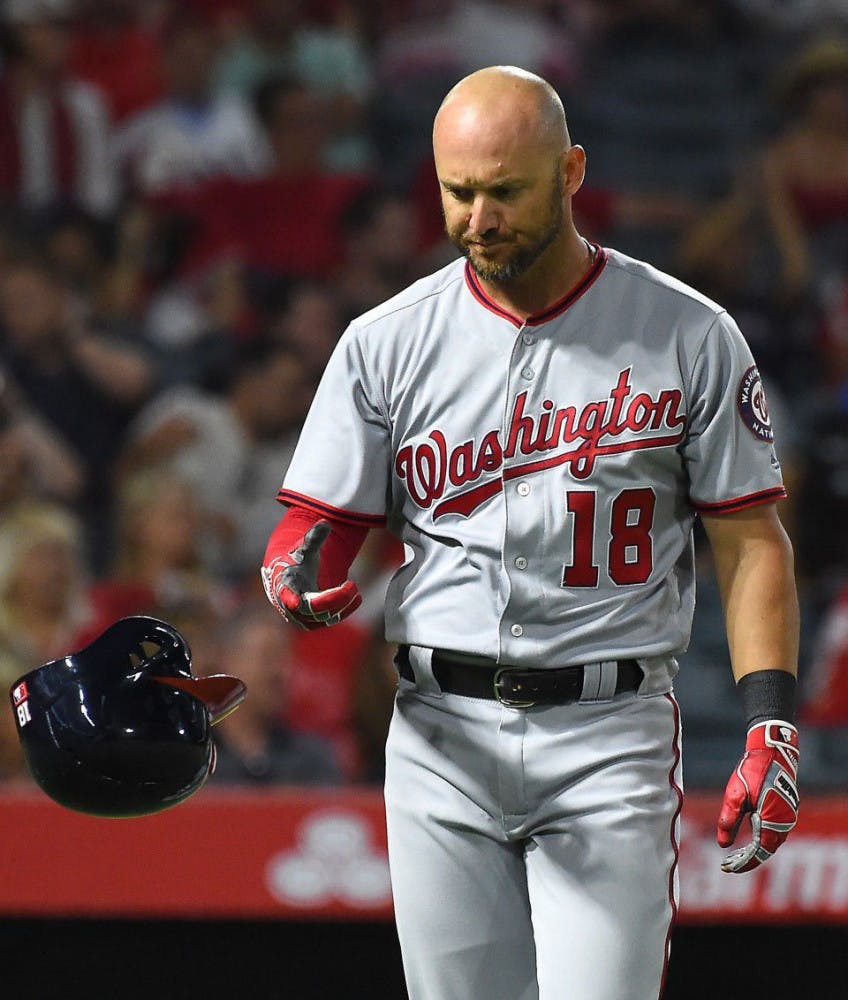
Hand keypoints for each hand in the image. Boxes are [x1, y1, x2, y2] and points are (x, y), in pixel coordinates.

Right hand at [261, 520, 360, 629]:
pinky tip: (355, 598)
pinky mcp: (314, 621)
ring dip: (342, 606)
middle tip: (352, 585)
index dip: (290, 599)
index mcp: (285, 586)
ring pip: (324, 617)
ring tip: (356, 592)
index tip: (295, 602)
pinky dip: (344, 611)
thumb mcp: (304, 548)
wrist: (291, 576)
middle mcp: (291, 606)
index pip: (286, 595)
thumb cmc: (297, 561)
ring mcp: (302, 616)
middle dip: (335, 599)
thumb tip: (325, 523)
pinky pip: (330, 620)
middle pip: (314, 608)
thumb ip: (314, 538)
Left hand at [717, 720, 799, 873]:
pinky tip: (748, 838)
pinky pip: (774, 831)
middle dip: (747, 859)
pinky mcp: (786, 810)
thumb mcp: (735, 796)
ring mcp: (788, 817)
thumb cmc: (752, 772)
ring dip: (755, 850)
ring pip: (771, 842)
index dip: (744, 863)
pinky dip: (761, 838)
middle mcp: (785, 823)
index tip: (728, 868)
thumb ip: (729, 821)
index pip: (760, 853)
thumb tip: (723, 845)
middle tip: (727, 864)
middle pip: (766, 850)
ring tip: (735, 855)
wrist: (771, 752)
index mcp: (773, 822)